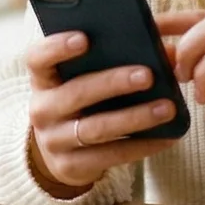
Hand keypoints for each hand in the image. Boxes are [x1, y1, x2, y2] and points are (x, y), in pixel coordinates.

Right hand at [20, 31, 180, 195]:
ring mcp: (54, 140)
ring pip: (96, 128)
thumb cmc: (78, 102)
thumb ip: (109, 61)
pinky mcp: (71, 166)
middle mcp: (42, 109)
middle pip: (76, 93)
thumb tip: (166, 51)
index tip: (84, 38)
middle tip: (148, 75)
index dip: (57, 47)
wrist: (58, 152)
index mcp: (42, 79)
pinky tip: (166, 137)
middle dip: (113, 83)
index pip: (38, 59)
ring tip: (166, 108)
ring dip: (135, 117)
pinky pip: (110, 155)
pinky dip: (141, 146)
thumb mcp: (79, 80)